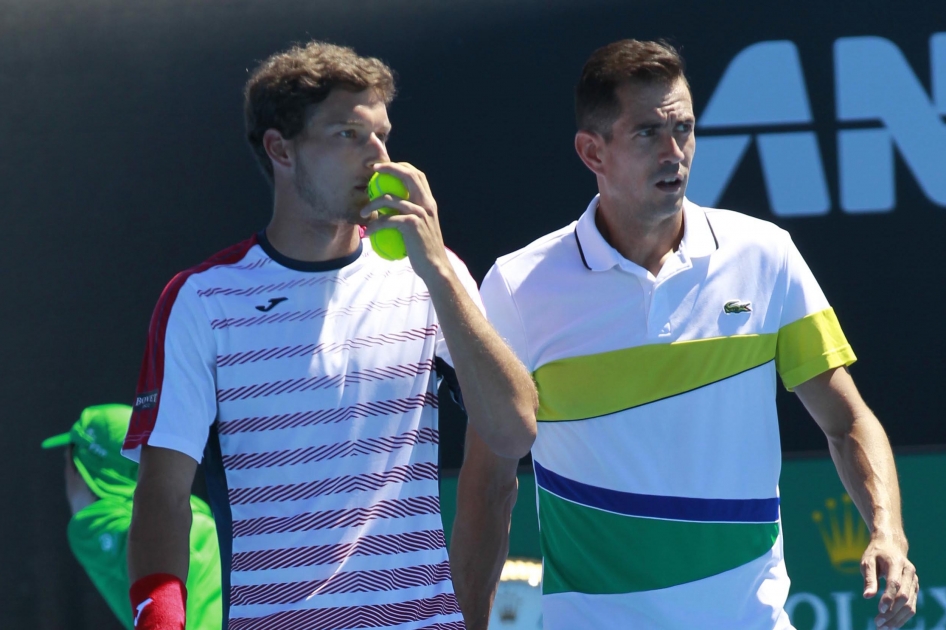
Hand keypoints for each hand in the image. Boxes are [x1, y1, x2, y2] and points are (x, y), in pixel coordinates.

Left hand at [359, 162, 450, 280]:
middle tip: (372, 170)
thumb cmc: (424, 250)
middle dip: (389, 168)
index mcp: (428, 202)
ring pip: (390, 198)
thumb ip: (410, 215)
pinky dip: (375, 225)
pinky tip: (368, 233)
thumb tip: (389, 210)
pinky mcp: (412, 225)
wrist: (435, 267)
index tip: (384, 167)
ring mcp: (420, 213)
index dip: (401, 166)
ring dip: (372, 203)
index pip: (417, 175)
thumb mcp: (421, 228)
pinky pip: (388, 220)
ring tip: (363, 212)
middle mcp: (426, 204)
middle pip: (408, 175)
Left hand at [861, 534, 917, 627]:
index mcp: (897, 563)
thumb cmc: (876, 554)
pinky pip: (912, 606)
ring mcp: (914, 582)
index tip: (879, 610)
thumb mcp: (867, 562)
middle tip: (878, 623)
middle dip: (892, 612)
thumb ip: (869, 579)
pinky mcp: (914, 589)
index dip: (888, 598)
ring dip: (898, 619)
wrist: (891, 546)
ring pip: (910, 604)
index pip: (895, 583)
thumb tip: (867, 596)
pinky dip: (902, 617)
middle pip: (904, 597)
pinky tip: (891, 624)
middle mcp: (909, 573)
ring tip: (883, 628)